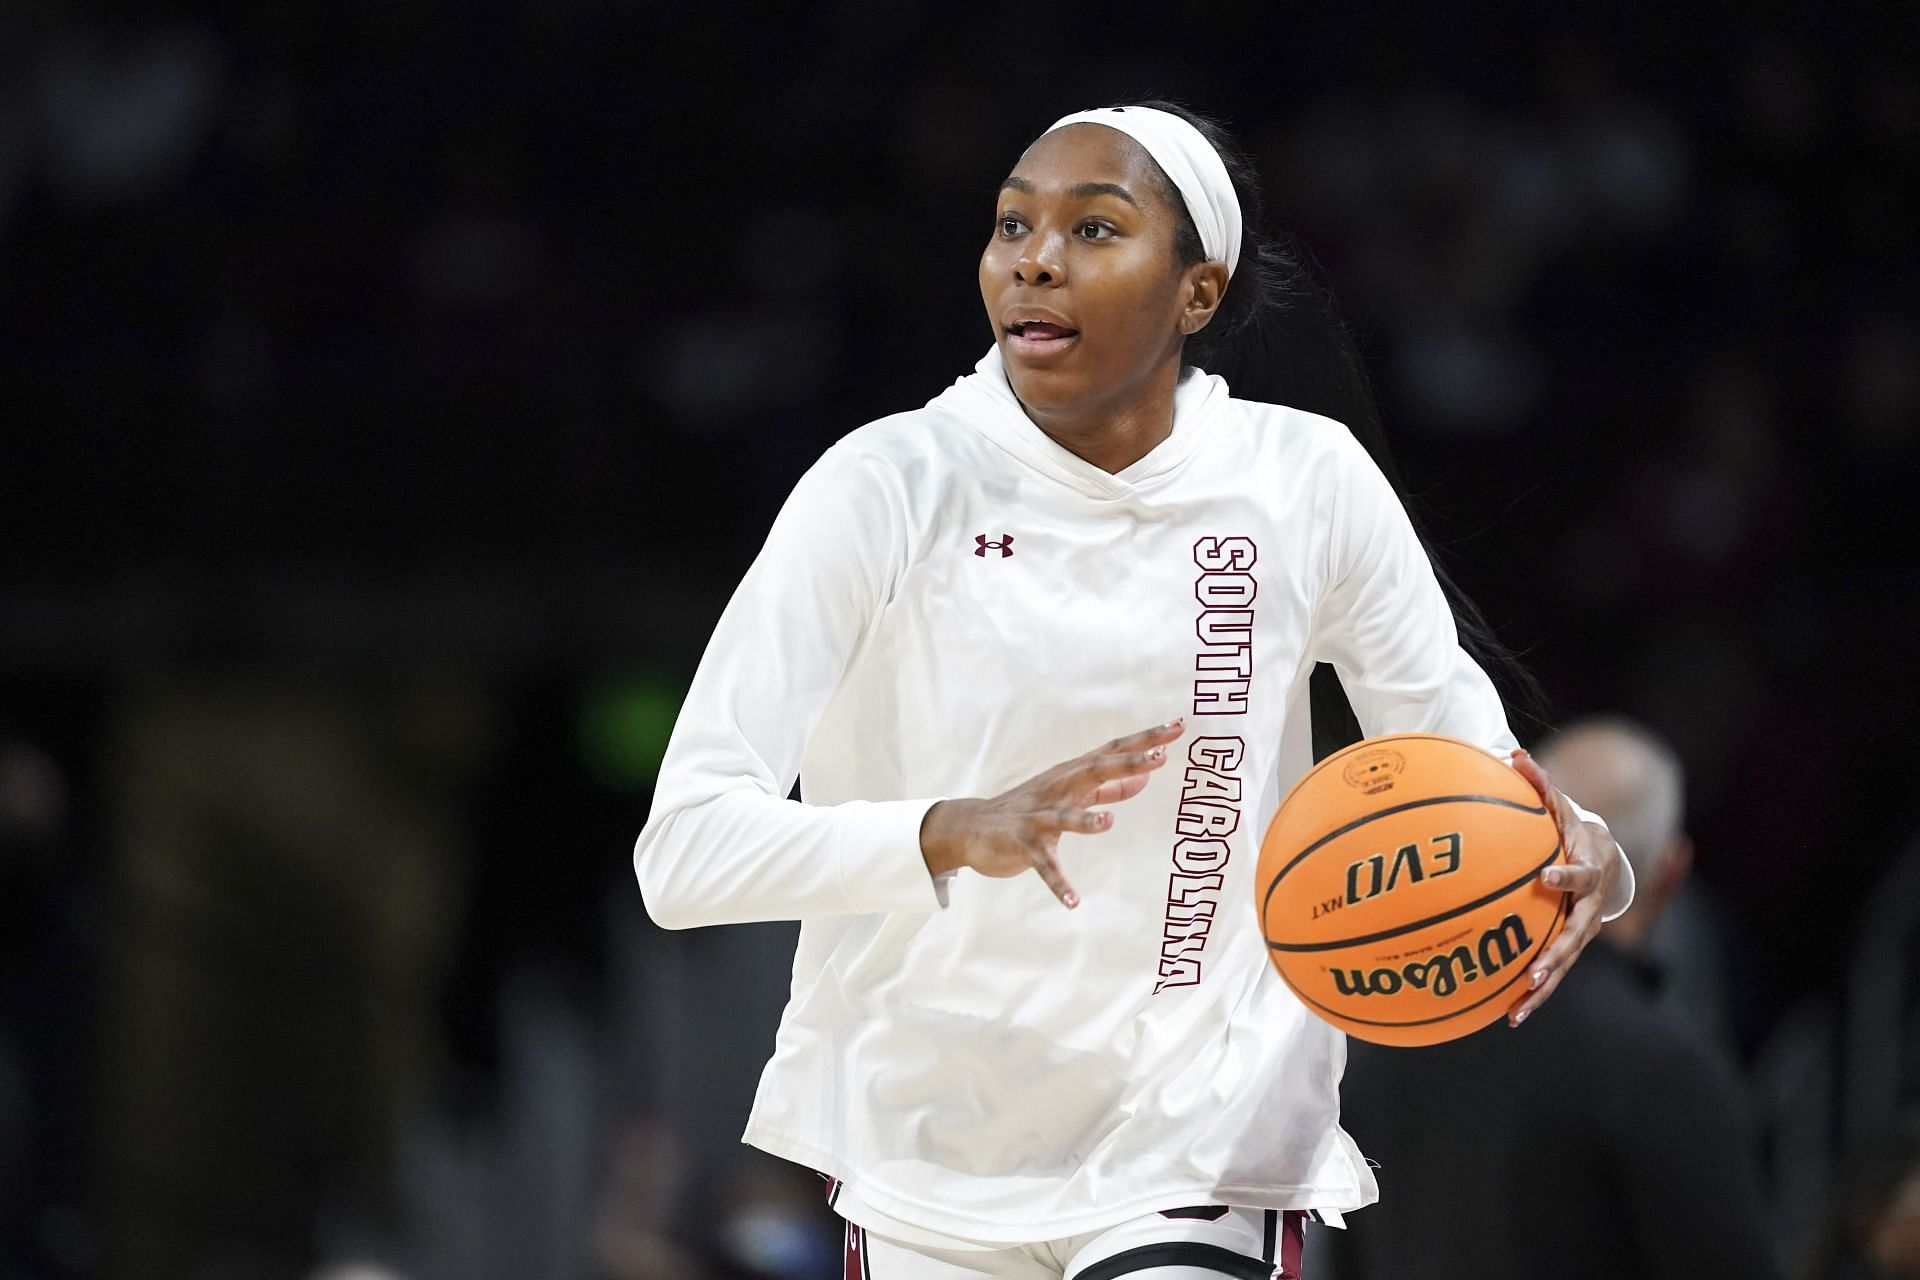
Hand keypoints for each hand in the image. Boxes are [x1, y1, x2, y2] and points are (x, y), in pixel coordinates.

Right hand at [919, 720, 1185, 907]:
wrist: (971, 827)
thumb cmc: (1030, 808)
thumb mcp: (1071, 794)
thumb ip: (1109, 788)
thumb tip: (1146, 776)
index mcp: (1072, 776)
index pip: (1113, 752)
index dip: (1145, 740)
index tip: (1178, 726)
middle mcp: (1057, 789)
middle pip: (1095, 771)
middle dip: (1127, 764)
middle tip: (1161, 755)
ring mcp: (1038, 817)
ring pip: (1064, 816)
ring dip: (1085, 820)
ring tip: (1108, 823)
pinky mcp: (1022, 845)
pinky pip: (1043, 865)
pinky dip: (1057, 882)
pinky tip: (1073, 901)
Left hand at [1506, 747, 1623, 1026]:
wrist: (1605, 857)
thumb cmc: (1572, 828)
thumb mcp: (1560, 806)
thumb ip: (1539, 784)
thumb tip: (1516, 755)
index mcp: (1591, 870)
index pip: (1582, 873)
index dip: (1566, 875)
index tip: (1546, 876)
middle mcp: (1590, 907)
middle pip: (1576, 935)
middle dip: (1556, 955)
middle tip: (1534, 971)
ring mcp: (1581, 931)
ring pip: (1565, 964)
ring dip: (1543, 987)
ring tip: (1517, 1010)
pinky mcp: (1569, 947)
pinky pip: (1553, 972)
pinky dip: (1534, 994)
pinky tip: (1508, 1015)